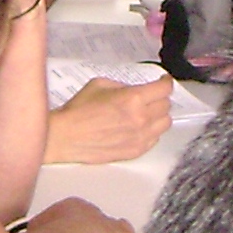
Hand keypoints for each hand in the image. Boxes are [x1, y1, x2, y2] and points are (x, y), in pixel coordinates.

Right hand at [41, 77, 173, 165]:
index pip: (164, 90)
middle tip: (151, 97)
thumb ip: (123, 86)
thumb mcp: (100, 84)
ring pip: (165, 123)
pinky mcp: (135, 151)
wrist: (66, 136)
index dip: (165, 83)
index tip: (163, 82)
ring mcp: (140, 137)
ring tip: (147, 113)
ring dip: (158, 115)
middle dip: (160, 98)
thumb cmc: (78, 111)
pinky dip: (151, 131)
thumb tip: (134, 89)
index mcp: (133, 98)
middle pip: (166, 106)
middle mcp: (140, 118)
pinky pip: (154, 139)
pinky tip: (139, 127)